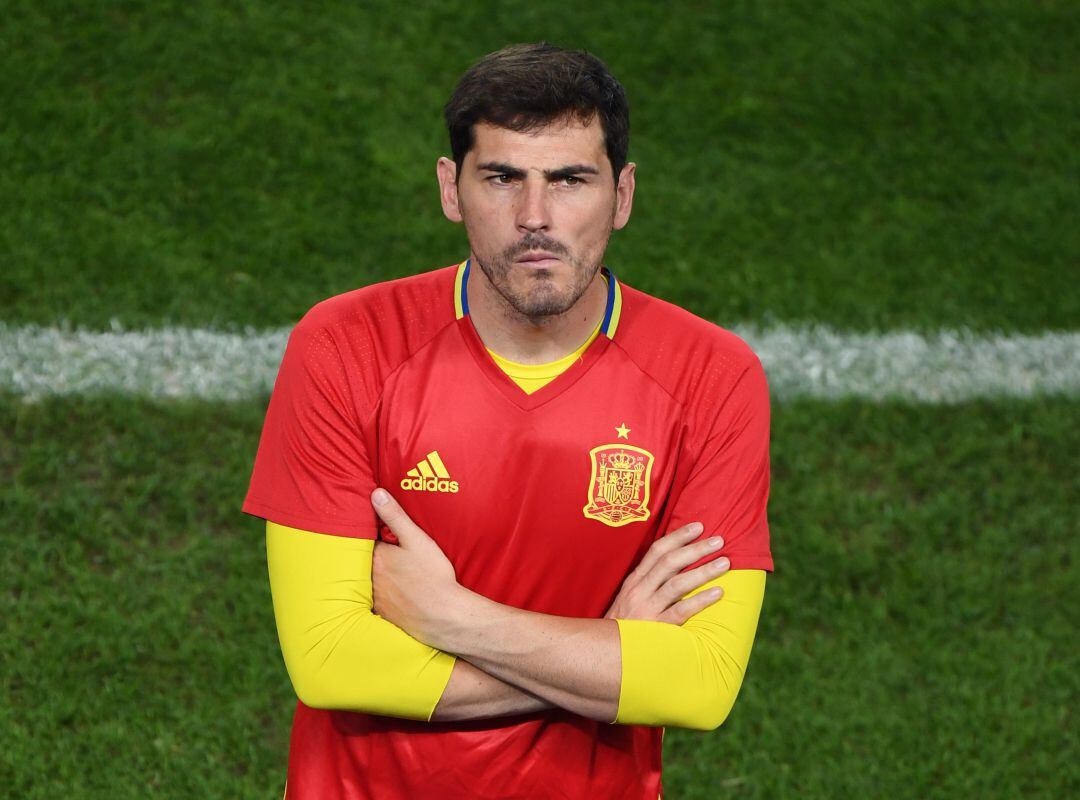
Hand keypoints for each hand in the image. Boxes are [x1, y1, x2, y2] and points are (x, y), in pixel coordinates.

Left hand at [370, 488, 459, 643]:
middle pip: (361, 562)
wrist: (443, 616)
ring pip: (365, 581)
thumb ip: (395, 516)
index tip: (373, 530)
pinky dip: (377, 595)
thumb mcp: (417, 540)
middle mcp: (369, 578)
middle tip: (381, 551)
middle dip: (367, 555)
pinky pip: (372, 601)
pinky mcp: (381, 614)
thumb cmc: (433, 576)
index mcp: (376, 557)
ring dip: (370, 576)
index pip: (363, 540)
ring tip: (386, 571)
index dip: (368, 535)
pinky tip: (390, 594)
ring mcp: (374, 598)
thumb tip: (375, 493)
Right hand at [604, 523, 728, 623]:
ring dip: (703, 571)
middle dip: (696, 549)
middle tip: (719, 540)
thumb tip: (674, 566)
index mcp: (634, 581)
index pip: (657, 551)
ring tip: (724, 563)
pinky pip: (681, 611)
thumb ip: (647, 583)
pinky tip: (718, 593)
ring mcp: (647, 609)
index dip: (678, 537)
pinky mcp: (656, 628)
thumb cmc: (622, 625)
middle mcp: (639, 590)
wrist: (605, 653)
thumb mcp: (627, 598)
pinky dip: (700, 600)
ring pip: (677, 584)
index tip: (698, 527)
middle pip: (670, 562)